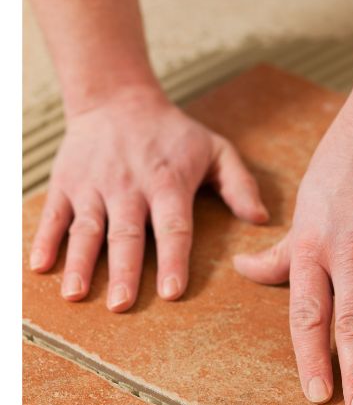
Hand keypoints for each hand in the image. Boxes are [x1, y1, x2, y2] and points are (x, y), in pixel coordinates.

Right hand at [29, 86, 268, 309]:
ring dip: (80, 263)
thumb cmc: (173, 132)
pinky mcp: (65, 183)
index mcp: (168, 183)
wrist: (117, 99)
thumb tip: (262, 218)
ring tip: (75, 295)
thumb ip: (240, 184)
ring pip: (86, 229)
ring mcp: (93, 186)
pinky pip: (53, 215)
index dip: (172, 259)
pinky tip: (39, 266)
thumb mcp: (216, 149)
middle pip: (126, 234)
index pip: (173, 227)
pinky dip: (44, 240)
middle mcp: (129, 187)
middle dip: (123, 271)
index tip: (171, 292)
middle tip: (121, 306)